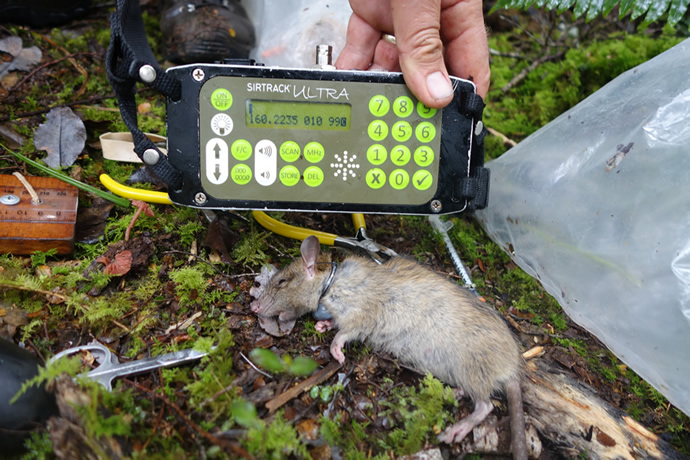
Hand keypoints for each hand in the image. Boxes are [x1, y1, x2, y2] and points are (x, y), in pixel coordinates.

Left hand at [335, 0, 489, 107]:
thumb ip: (424, 41)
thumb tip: (436, 91)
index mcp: (460, 11)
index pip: (469, 67)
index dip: (459, 101)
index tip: (447, 130)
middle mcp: (432, 18)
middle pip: (426, 71)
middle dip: (412, 97)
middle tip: (400, 122)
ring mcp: (401, 15)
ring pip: (392, 63)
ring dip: (380, 84)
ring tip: (371, 103)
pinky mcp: (371, 10)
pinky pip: (363, 45)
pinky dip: (355, 64)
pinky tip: (350, 80)